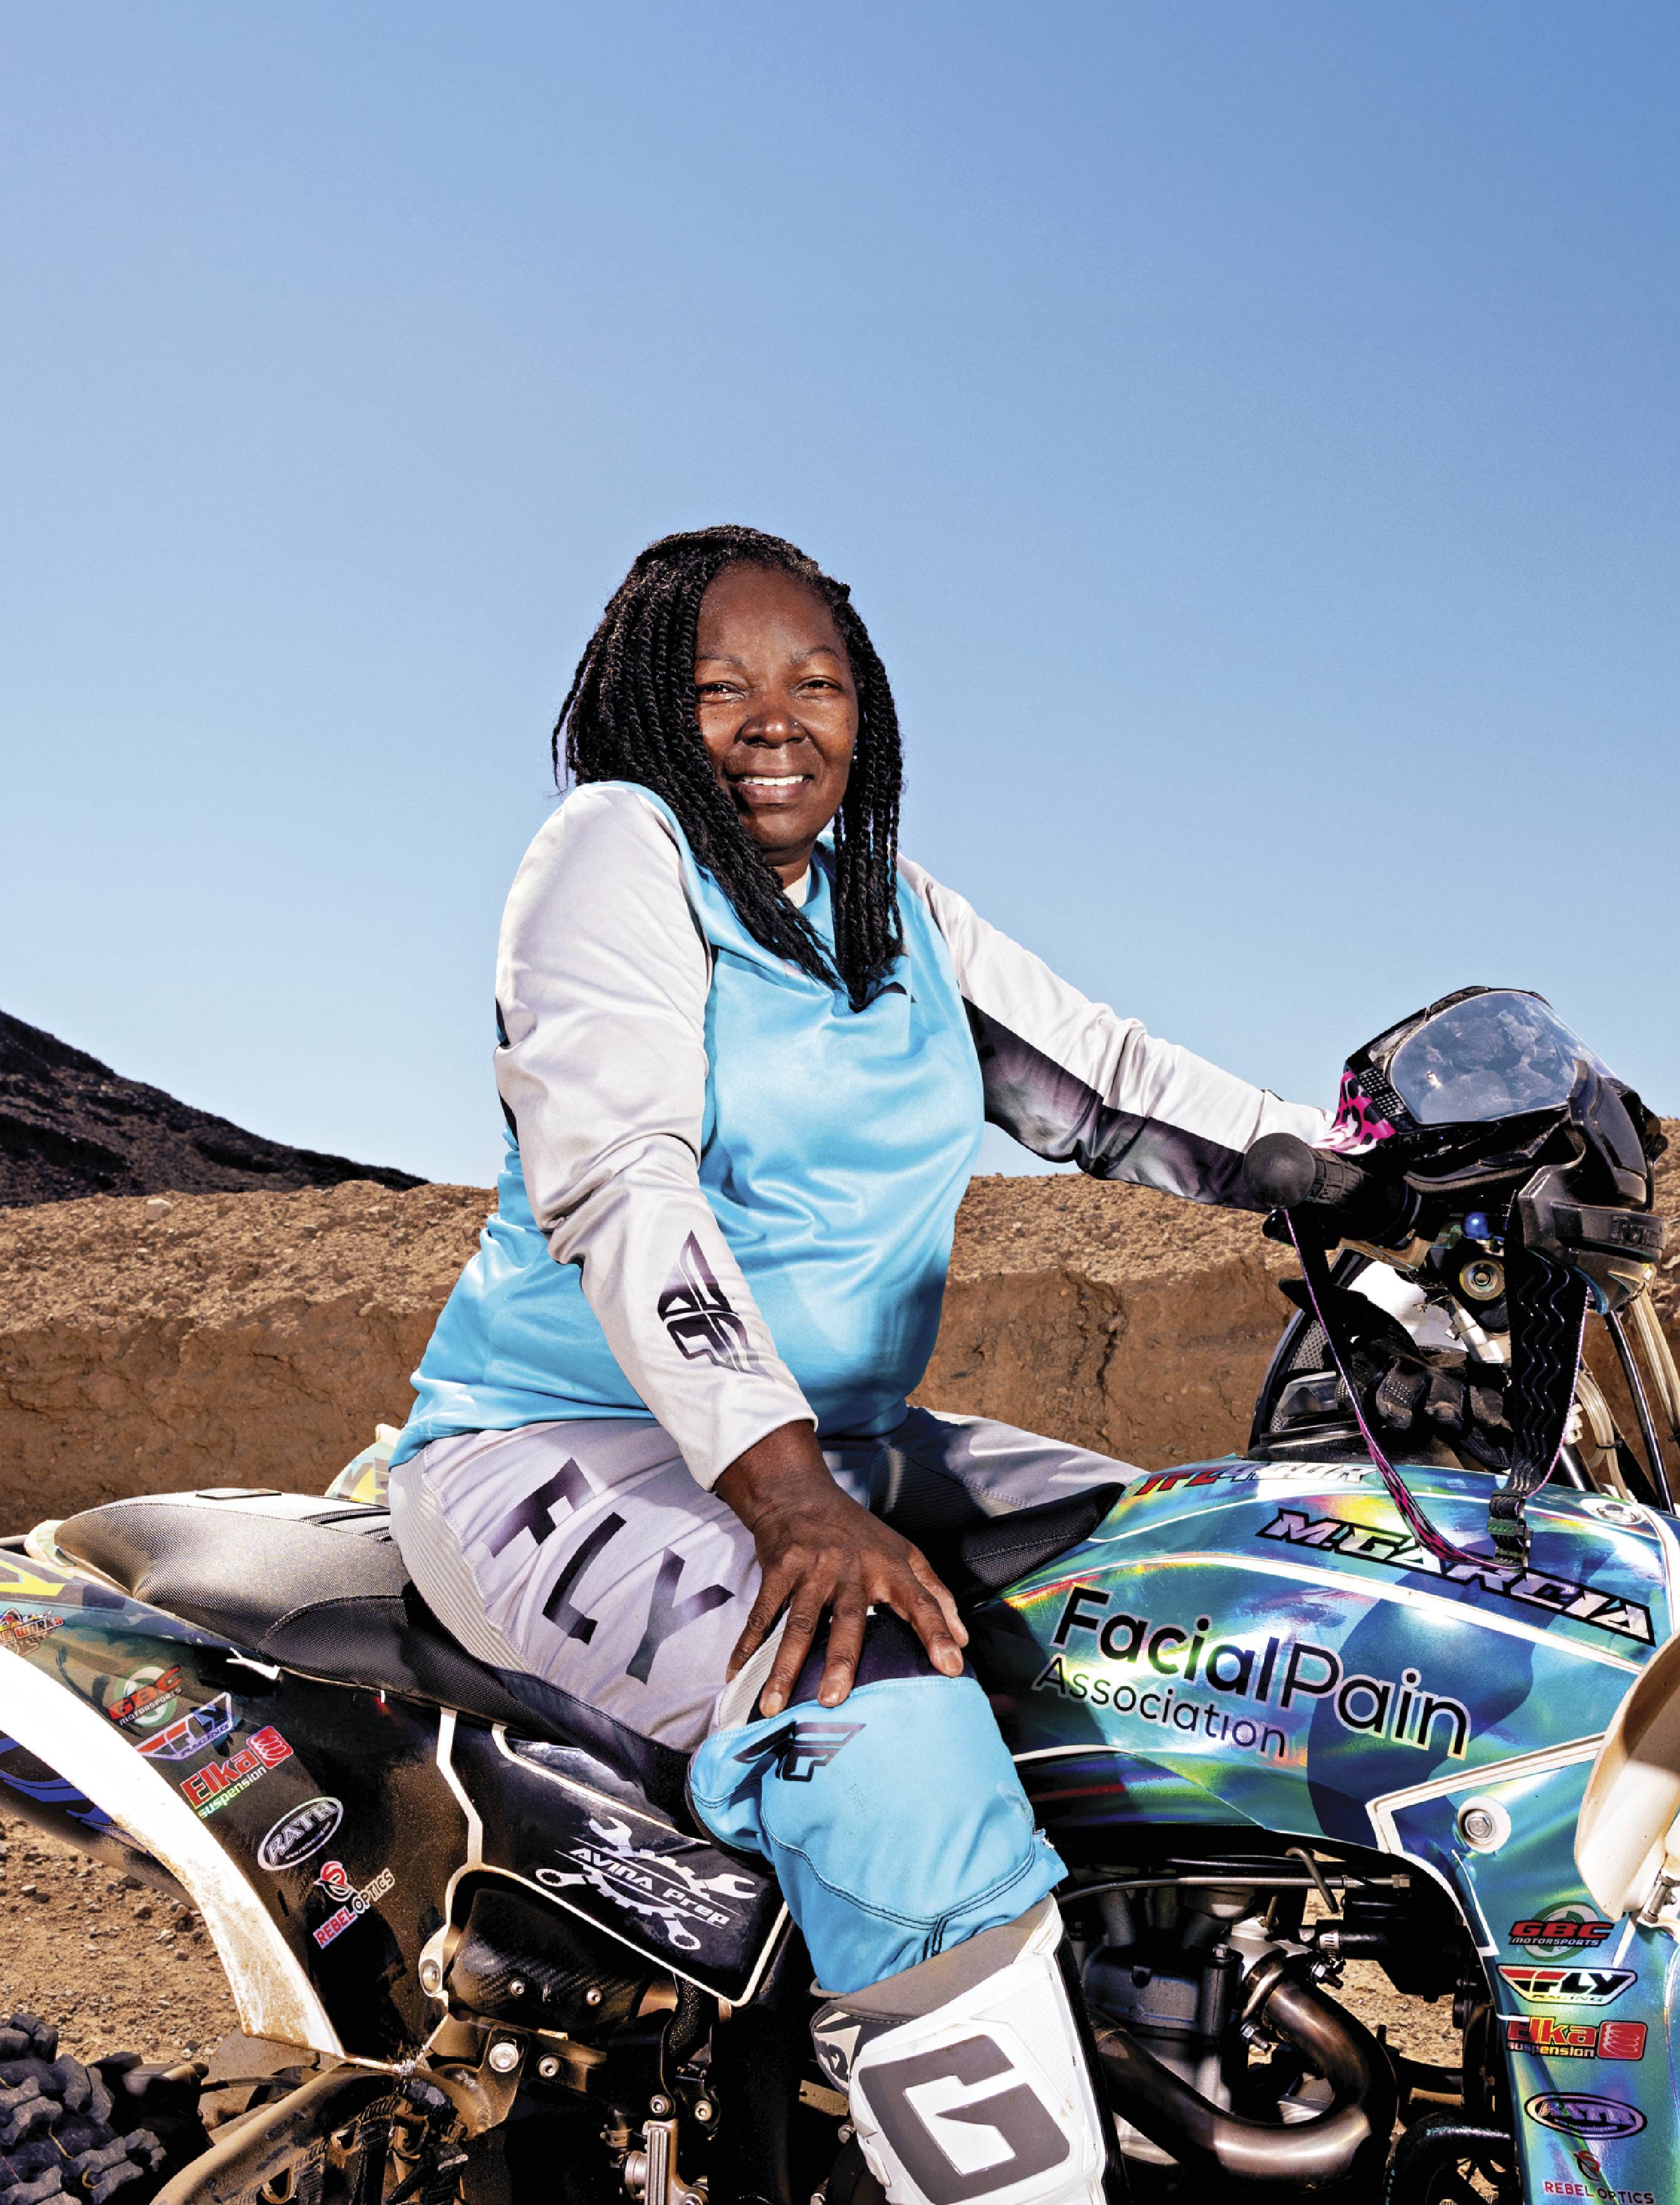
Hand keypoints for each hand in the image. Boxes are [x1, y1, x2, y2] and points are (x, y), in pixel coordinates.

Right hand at [715, 1421, 967, 1715]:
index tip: (951, 1669)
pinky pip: (762, 1613)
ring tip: (774, 1705)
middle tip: (834, 1699)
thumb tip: (965, 1639)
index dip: (938, 1633)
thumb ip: (936, 1594)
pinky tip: (736, 1674)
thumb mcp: (905, 1553)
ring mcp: (811, 1568)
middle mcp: (852, 1568)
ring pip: (798, 1624)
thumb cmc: (858, 1534)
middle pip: (847, 1619)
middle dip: (841, 1659)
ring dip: (784, 1666)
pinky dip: (747, 1645)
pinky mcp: (778, 1569)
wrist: (800, 1495)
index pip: (922, 1601)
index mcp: (890, 1567)